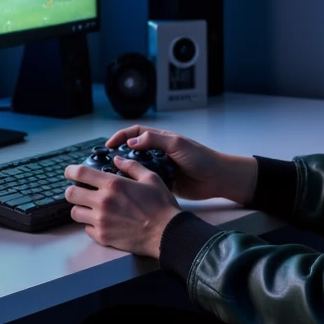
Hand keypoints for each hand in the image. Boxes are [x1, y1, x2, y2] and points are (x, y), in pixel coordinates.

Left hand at [64, 155, 180, 256]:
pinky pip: (86, 229)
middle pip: (70, 194)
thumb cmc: (162, 206)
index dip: (70, 171)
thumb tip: (118, 160)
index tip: (70, 172)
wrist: (167, 233)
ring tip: (90, 208)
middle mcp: (103, 202)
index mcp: (113, 185)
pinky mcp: (103, 237)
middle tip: (80, 191)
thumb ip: (131, 167)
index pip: (80, 173)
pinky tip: (101, 222)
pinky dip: (90, 225)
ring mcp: (101, 221)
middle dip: (73, 190)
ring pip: (74, 213)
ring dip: (80, 208)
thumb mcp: (151, 179)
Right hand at [104, 125, 255, 204]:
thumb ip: (155, 140)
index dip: (121, 137)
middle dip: (119, 155)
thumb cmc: (202, 158)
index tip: (109, 145)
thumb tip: (131, 142)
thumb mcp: (178, 144)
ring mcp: (161, 168)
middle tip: (106, 164)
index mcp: (161, 139)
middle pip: (133, 151)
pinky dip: (138, 184)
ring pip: (138, 167)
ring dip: (127, 171)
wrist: (217, 179)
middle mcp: (159, 152)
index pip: (135, 133)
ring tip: (114, 178)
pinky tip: (129, 189)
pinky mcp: (164, 182)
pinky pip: (147, 181)